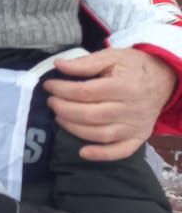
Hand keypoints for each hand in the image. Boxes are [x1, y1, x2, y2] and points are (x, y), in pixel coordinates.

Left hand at [42, 47, 175, 160]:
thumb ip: (85, 63)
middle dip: (63, 109)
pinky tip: (82, 152)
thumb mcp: (112, 57)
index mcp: (125, 86)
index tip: (49, 86)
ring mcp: (136, 126)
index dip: (62, 90)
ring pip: (100, 134)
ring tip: (59, 118)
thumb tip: (59, 65)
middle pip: (90, 115)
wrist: (163, 79)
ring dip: (74, 129)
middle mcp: (132, 109)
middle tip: (51, 102)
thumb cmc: (133, 67)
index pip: (86, 92)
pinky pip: (119, 152)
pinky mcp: (138, 138)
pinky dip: (100, 155)